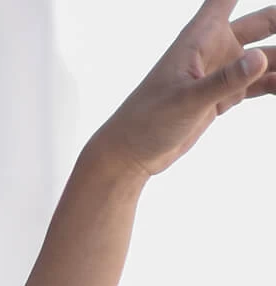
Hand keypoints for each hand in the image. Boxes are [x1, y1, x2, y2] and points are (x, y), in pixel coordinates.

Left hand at [94, 2, 273, 180]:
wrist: (131, 155)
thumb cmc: (146, 121)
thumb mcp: (185, 101)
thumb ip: (222, 81)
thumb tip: (259, 59)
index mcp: (200, 37)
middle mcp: (214, 48)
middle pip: (261, 22)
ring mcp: (221, 72)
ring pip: (265, 57)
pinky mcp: (224, 96)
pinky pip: (259, 83)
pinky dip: (275, 83)